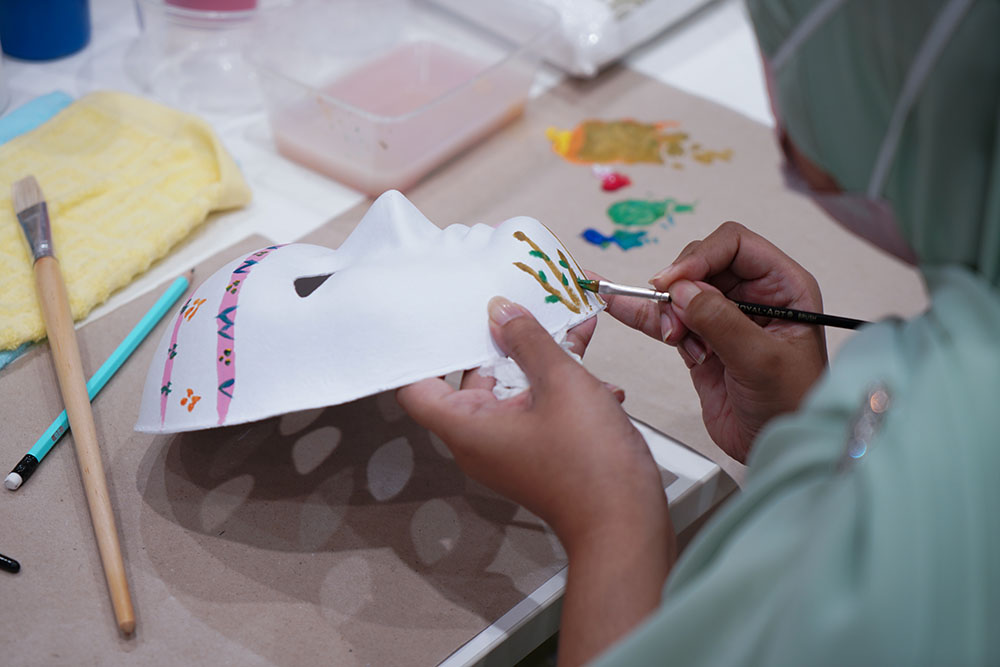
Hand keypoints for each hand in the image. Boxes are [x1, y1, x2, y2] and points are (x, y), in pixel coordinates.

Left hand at [397, 297, 664, 551]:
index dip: (425, 352)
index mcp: (467, 427)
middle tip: (522, 307)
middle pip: (474, 377)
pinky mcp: (539, 450)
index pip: (417, 388)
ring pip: (515, 388)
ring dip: (544, 362)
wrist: (627, 523)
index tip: (442, 319)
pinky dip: (562, 388)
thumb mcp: (561, 383)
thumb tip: (501, 312)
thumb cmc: (589, 465)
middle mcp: (481, 439)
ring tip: (573, 331)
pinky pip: (539, 407)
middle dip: (503, 342)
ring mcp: (511, 446)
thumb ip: (528, 341)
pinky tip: (599, 379)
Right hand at [603, 222, 827, 462]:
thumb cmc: (791, 405)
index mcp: (783, 286)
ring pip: (680, 291)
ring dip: (666, 309)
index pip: (735, 245)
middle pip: (702, 264)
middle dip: (680, 287)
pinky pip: (668, 318)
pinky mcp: (701, 341)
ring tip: (673, 338)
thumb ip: (721, 322)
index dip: (701, 255)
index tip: (672, 281)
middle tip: (673, 320)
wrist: (778, 447)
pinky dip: (645, 315)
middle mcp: (754, 295)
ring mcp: (724, 318)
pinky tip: (618, 305)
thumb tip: (682, 291)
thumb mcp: (761, 361)